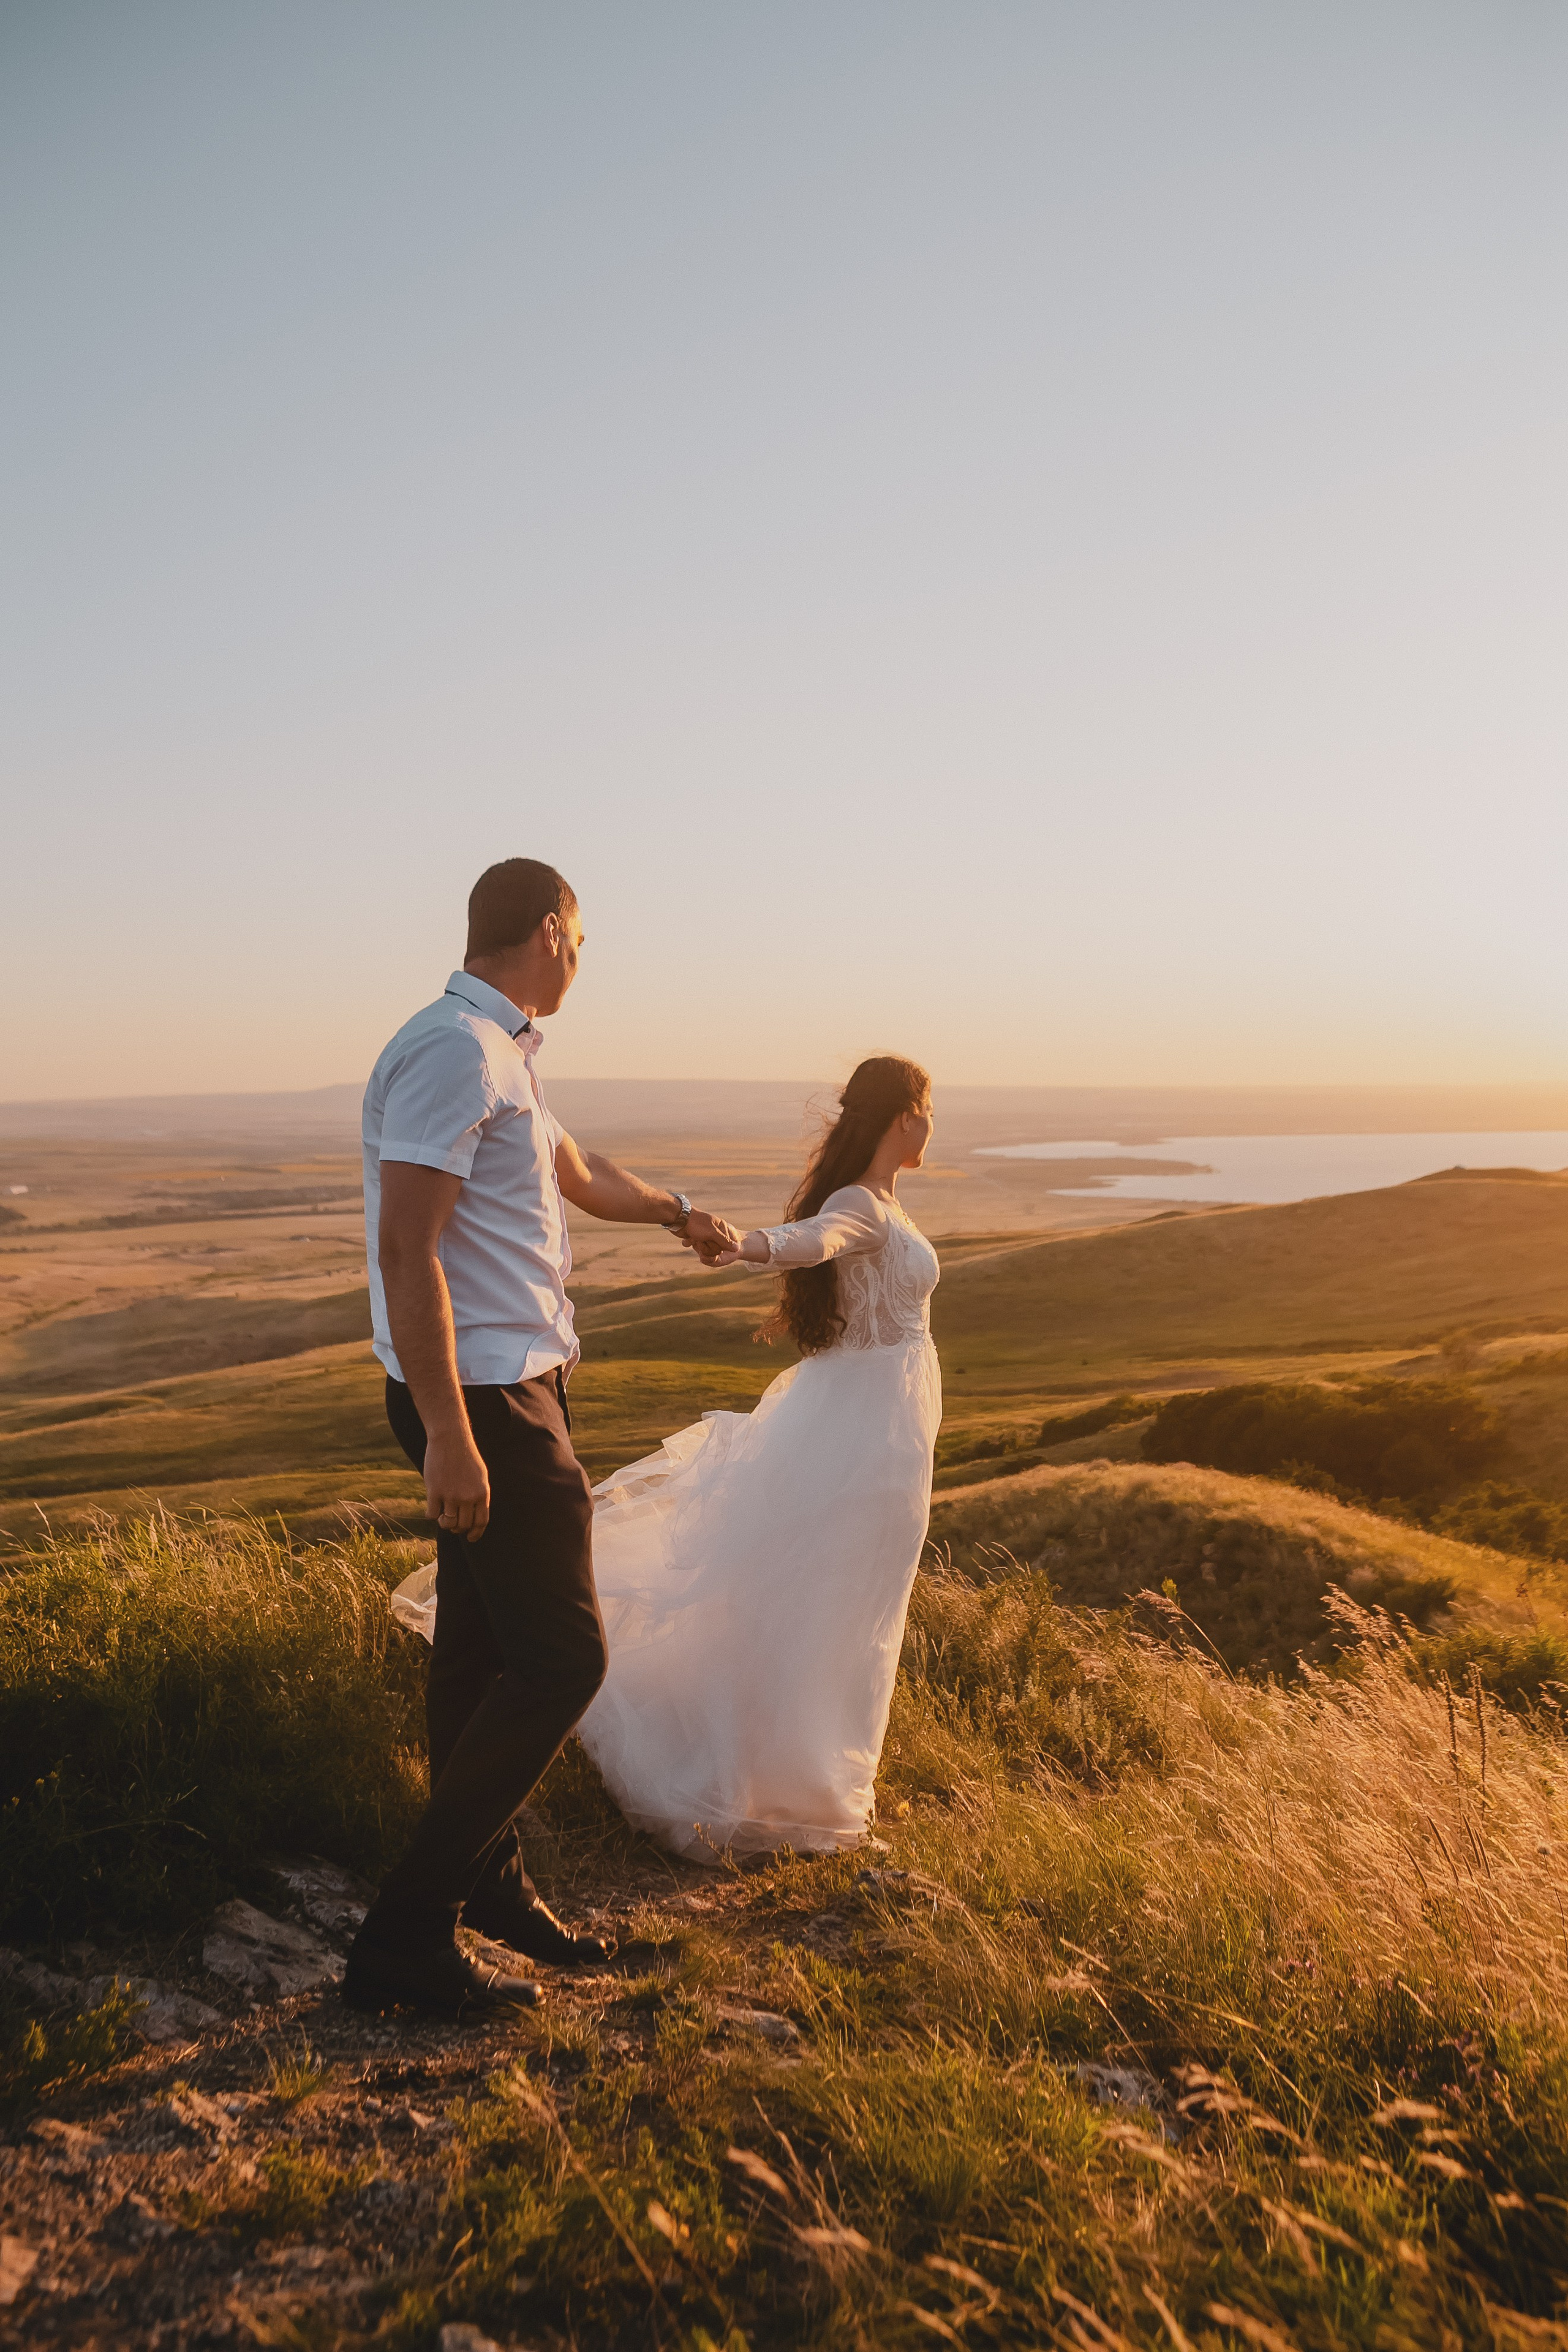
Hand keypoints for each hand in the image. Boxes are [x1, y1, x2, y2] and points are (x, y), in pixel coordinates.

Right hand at [423, 1427, 489, 1541]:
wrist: (450, 1439)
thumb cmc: (466, 1456)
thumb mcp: (480, 1475)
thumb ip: (479, 1495)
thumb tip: (475, 1515)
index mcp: (482, 1493)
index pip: (481, 1522)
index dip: (475, 1533)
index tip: (470, 1538)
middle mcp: (468, 1497)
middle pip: (463, 1525)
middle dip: (458, 1529)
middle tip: (453, 1524)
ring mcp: (451, 1495)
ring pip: (447, 1523)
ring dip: (445, 1523)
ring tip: (443, 1517)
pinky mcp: (434, 1491)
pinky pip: (432, 1514)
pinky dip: (432, 1515)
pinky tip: (432, 1508)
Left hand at [676, 1208, 742, 1264]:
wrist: (678, 1217)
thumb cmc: (697, 1223)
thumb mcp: (712, 1233)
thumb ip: (725, 1241)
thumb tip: (737, 1248)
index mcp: (721, 1227)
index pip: (726, 1245)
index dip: (718, 1246)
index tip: (710, 1241)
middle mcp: (714, 1231)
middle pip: (716, 1249)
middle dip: (706, 1246)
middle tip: (701, 1239)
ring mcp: (704, 1234)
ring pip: (705, 1249)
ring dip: (697, 1245)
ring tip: (693, 1237)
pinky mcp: (695, 1236)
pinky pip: (695, 1246)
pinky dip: (690, 1242)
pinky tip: (687, 1237)